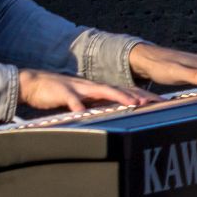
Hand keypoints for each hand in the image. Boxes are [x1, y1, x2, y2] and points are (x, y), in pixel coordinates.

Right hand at [18, 69, 155, 113]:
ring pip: (102, 91)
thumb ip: (99, 105)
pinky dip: (79, 106)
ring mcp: (79, 88)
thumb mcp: (85, 100)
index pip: (127, 91)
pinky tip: (83, 112)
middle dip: (140, 96)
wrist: (34, 83)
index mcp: (99, 89)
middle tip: (157, 102)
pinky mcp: (63, 92)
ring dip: (118, 97)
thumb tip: (117, 113)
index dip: (144, 96)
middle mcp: (93, 86)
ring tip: (132, 104)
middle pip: (121, 89)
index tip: (162, 103)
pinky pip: (72, 100)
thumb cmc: (61, 94)